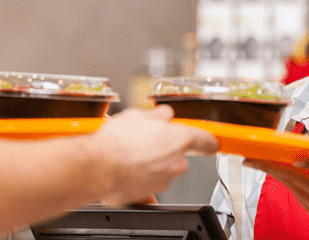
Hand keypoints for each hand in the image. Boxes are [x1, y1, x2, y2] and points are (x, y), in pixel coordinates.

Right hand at [90, 105, 218, 205]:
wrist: (96, 166)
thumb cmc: (116, 141)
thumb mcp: (138, 114)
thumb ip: (158, 116)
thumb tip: (162, 116)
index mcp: (179, 139)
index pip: (205, 140)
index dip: (209, 140)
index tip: (212, 143)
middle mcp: (175, 163)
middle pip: (178, 154)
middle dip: (164, 147)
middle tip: (144, 140)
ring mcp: (163, 180)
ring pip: (162, 168)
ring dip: (151, 162)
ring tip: (129, 153)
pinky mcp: (147, 194)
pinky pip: (148, 185)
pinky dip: (141, 179)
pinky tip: (128, 172)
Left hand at [244, 132, 308, 239]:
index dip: (305, 159)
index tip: (293, 152)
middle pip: (294, 177)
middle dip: (271, 165)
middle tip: (253, 156)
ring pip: (290, 184)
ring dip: (272, 171)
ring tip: (256, 161)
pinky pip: (295, 190)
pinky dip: (285, 178)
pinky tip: (276, 169)